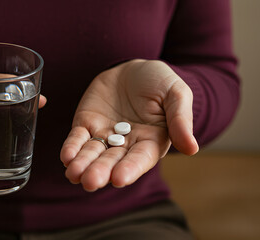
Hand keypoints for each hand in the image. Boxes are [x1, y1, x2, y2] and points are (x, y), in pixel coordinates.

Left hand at [60, 59, 197, 191]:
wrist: (133, 68)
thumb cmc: (159, 81)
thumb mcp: (176, 93)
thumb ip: (181, 119)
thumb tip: (193, 149)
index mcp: (151, 141)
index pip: (140, 159)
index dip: (130, 169)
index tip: (119, 179)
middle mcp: (126, 144)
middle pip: (112, 161)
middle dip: (100, 172)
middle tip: (90, 182)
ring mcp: (104, 135)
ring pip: (92, 153)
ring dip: (82, 165)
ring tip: (73, 174)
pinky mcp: (87, 124)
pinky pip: (77, 138)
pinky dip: (71, 148)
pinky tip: (66, 157)